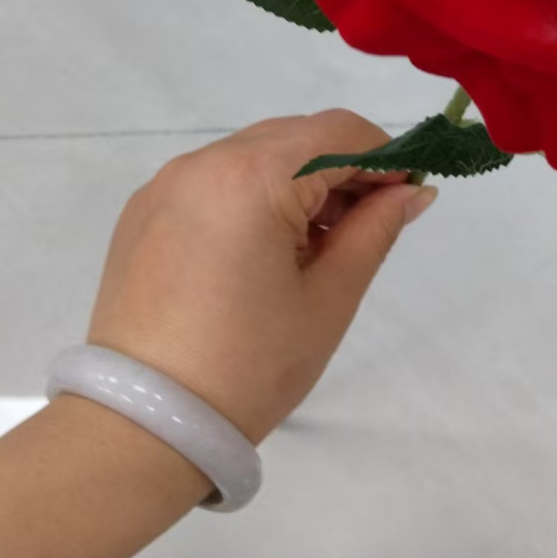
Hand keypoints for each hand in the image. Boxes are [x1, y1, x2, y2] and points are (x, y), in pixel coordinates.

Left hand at [85, 110, 436, 442]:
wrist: (145, 424)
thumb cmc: (250, 365)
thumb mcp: (328, 299)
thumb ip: (375, 231)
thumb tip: (414, 192)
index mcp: (251, 177)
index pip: (338, 133)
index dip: (384, 158)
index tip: (407, 197)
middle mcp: (202, 163)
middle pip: (294, 136)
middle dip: (341, 169)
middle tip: (367, 226)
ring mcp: (165, 185)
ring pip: (253, 155)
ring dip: (296, 182)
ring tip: (315, 248)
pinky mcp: (143, 213)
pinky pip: (213, 181)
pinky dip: (250, 197)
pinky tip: (263, 253)